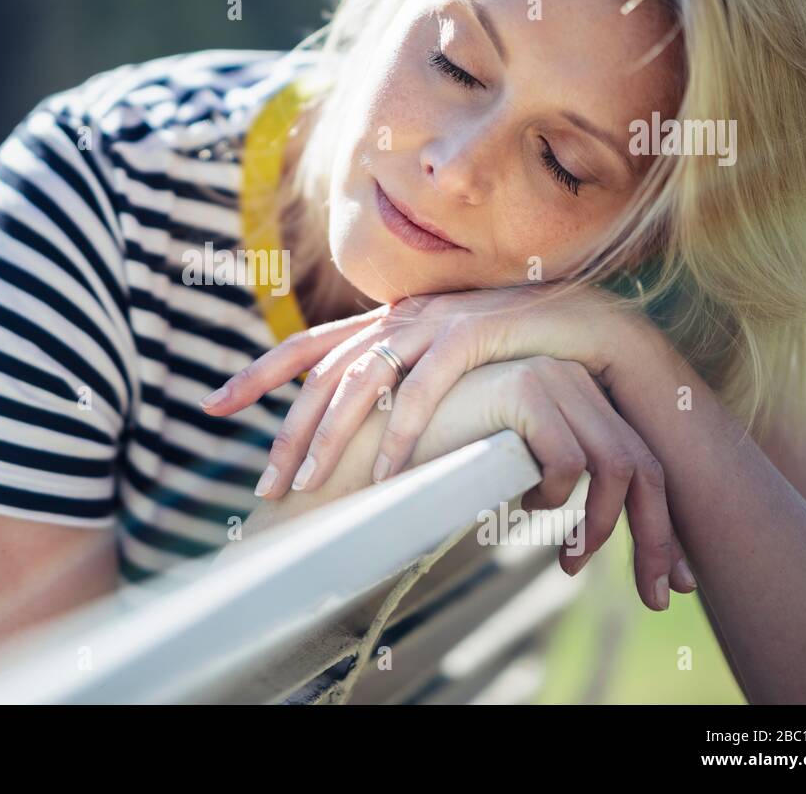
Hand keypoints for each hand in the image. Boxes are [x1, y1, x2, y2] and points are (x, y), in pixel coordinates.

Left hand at [201, 286, 692, 609]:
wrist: (594, 329)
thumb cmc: (516, 356)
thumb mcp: (446, 370)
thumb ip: (403, 385)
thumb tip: (360, 431)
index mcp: (387, 323)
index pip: (308, 347)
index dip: (258, 374)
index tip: (211, 406)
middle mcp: (401, 316)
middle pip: (323, 373)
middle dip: (286, 432)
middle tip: (263, 488)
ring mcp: (435, 320)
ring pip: (361, 379)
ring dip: (330, 438)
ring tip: (307, 488)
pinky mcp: (475, 332)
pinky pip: (424, 388)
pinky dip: (401, 432)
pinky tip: (384, 473)